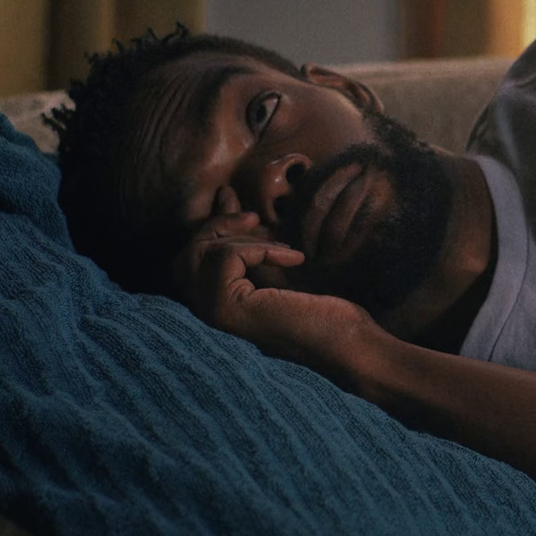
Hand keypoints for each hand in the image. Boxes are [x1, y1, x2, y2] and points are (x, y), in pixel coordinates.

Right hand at [172, 188, 379, 377]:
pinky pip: (227, 256)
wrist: (346, 340)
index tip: (229, 197)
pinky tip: (294, 259)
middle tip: (253, 217)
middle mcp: (205, 313)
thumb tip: (225, 195)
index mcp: (215, 306)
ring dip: (246, 239)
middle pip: (188, 253)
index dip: (211, 225)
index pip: (191, 258)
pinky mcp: (225, 308)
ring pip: (203, 252)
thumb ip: (246, 237)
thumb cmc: (321, 308)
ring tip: (283, 250)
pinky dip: (263, 249)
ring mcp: (211, 313)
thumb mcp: (275, 263)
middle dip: (219, 225)